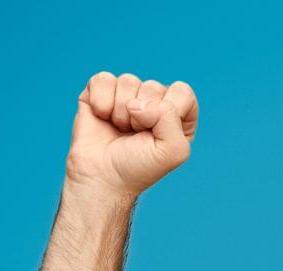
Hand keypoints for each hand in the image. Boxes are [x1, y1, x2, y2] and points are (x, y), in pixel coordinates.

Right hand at [65, 72, 198, 196]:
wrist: (102, 177)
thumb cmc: (139, 167)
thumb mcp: (173, 151)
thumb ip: (170, 118)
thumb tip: (136, 103)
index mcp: (179, 115)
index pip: (182, 91)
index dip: (168, 112)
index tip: (157, 135)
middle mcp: (154, 102)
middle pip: (153, 86)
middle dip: (142, 116)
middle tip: (135, 135)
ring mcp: (127, 95)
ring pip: (128, 81)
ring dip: (120, 112)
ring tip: (119, 130)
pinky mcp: (101, 91)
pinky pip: (103, 79)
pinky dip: (100, 101)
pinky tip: (102, 117)